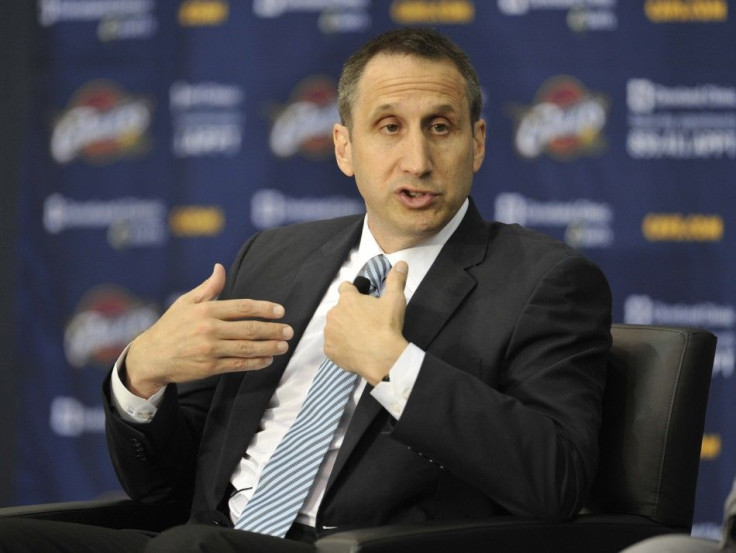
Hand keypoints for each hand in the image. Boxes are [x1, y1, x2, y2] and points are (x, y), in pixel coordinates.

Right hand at [124, 264, 292, 397]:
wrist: (151, 356)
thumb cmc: (171, 326)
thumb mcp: (186, 302)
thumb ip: (208, 287)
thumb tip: (221, 268)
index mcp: (206, 310)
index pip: (242, 307)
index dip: (264, 309)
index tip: (280, 311)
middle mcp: (209, 329)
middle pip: (248, 329)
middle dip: (272, 330)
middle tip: (289, 331)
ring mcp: (210, 349)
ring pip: (246, 348)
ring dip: (268, 347)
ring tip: (283, 346)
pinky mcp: (209, 367)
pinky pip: (238, 364)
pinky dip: (255, 362)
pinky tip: (267, 359)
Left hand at [323, 261, 408, 385]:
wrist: (382, 358)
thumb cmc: (387, 326)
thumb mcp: (395, 300)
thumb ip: (396, 280)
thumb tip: (401, 263)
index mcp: (347, 299)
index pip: (345, 288)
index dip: (353, 293)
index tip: (361, 300)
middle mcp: (333, 313)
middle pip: (340, 310)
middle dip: (349, 313)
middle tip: (365, 323)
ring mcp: (329, 333)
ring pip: (334, 327)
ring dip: (343, 330)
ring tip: (359, 338)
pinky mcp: (329, 350)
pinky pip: (332, 346)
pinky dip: (340, 347)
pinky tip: (353, 350)